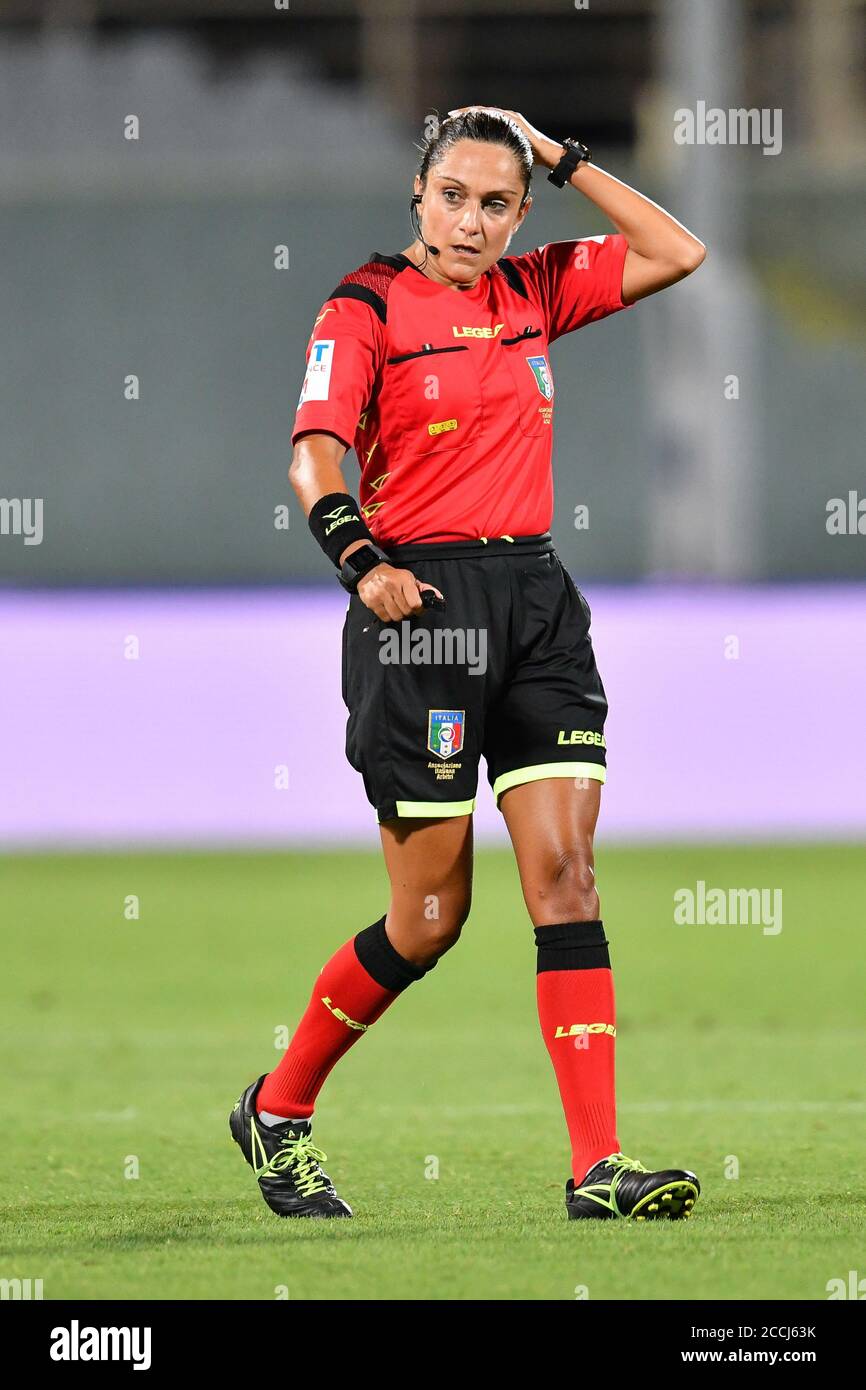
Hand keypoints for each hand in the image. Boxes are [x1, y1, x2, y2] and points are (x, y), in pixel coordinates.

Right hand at [356, 564, 443, 621]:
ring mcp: (380, 594)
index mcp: (404, 580)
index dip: (419, 609)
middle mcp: (392, 586)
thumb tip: (438, 597)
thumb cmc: (393, 576)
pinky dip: (388, 616)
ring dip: (398, 614)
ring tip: (396, 606)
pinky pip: (385, 618)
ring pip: (396, 617)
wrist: (370, 571)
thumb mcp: (409, 578)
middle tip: (405, 606)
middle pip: (406, 611)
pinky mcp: (371, 602)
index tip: (418, 608)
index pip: (415, 603)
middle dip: (408, 611)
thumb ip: (423, 589)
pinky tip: (387, 607)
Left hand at [446, 106, 563, 170]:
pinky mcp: (514, 120)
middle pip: (480, 115)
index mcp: (502, 130)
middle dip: (464, 115)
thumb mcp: (507, 161)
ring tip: (455, 114)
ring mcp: (510, 118)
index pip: (480, 125)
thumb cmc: (530, 162)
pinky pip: (495, 114)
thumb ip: (495, 161)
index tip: (450, 127)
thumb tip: (480, 174)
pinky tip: (470, 115)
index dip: (464, 124)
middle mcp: (506, 120)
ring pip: (485, 112)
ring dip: (470, 112)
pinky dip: (482, 114)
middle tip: (448, 117)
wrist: (549, 157)